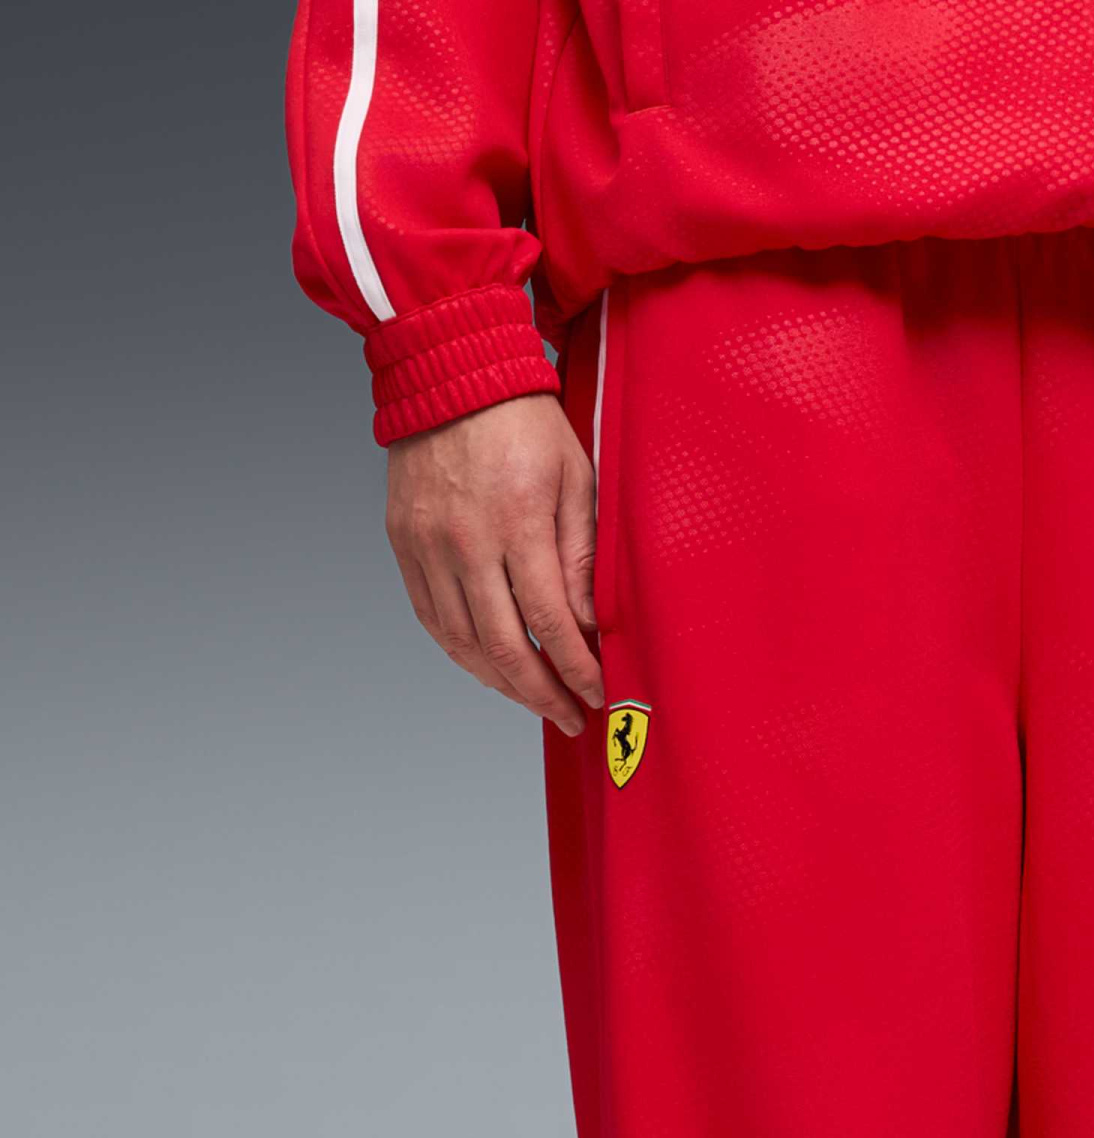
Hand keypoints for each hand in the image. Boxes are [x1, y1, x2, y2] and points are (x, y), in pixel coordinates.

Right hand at [385, 395, 603, 734]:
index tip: (595, 693)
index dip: (575, 669)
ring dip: (501, 682)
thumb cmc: (524, 421)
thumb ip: (580, 556)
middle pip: (504, 646)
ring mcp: (427, 544)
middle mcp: (465, 541)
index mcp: (516, 522)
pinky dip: (461, 652)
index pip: (549, 622)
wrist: (449, 369)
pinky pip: (431, 617)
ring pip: (462, 642)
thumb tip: (587, 626)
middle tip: (568, 716)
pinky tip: (489, 667)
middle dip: (541, 693)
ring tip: (534, 699)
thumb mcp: (574, 478)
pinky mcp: (402, 541)